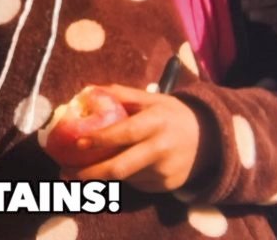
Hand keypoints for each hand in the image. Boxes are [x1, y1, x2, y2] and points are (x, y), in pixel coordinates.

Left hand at [66, 85, 215, 192]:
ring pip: (124, 178)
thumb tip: (88, 90)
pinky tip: (118, 168)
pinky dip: (123, 178)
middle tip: (65, 173)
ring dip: (102, 175)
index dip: (101, 139)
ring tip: (83, 170)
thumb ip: (122, 94)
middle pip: (120, 168)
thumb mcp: (152, 99)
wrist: (210, 139)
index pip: (125, 133)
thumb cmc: (172, 115)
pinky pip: (137, 184)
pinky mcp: (167, 187)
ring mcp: (165, 172)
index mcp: (156, 122)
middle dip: (90, 173)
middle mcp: (161, 149)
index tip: (78, 142)